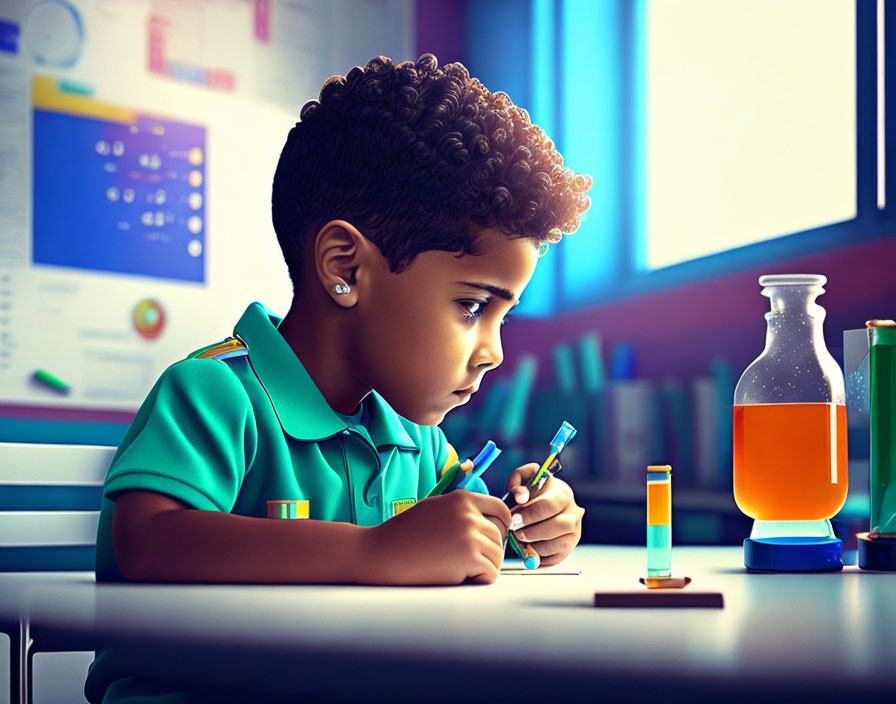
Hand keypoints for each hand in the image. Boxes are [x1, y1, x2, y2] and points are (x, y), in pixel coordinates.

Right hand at [362, 491, 510, 584]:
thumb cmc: (404, 535)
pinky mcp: (468, 556)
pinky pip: (490, 572)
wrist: (381, 553)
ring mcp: (470, 534)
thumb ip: (460, 510)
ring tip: (458, 568)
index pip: (501, 510)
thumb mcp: (435, 509)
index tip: (493, 539)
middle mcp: (469, 513)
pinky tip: (458, 576)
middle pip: (499, 537)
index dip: (501, 527)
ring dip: (484, 566)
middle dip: (489, 551)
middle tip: (469, 561)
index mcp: (462, 499)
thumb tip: (486, 520)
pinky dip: (479, 579)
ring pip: (497, 556)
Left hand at [505, 463, 583, 565]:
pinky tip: (528, 548)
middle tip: (515, 532)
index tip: (514, 518)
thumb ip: (516, 482)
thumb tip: (521, 496)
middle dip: (534, 531)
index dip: (531, 513)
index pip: (551, 504)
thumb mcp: (520, 481)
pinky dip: (540, 555)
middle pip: (560, 525)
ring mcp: (574, 531)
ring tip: (520, 540)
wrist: (535, 509)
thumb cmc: (528, 494)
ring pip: (560, 543)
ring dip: (536, 544)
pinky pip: (557, 557)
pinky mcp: (569, 547)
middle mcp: (573, 511)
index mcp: (562, 492)